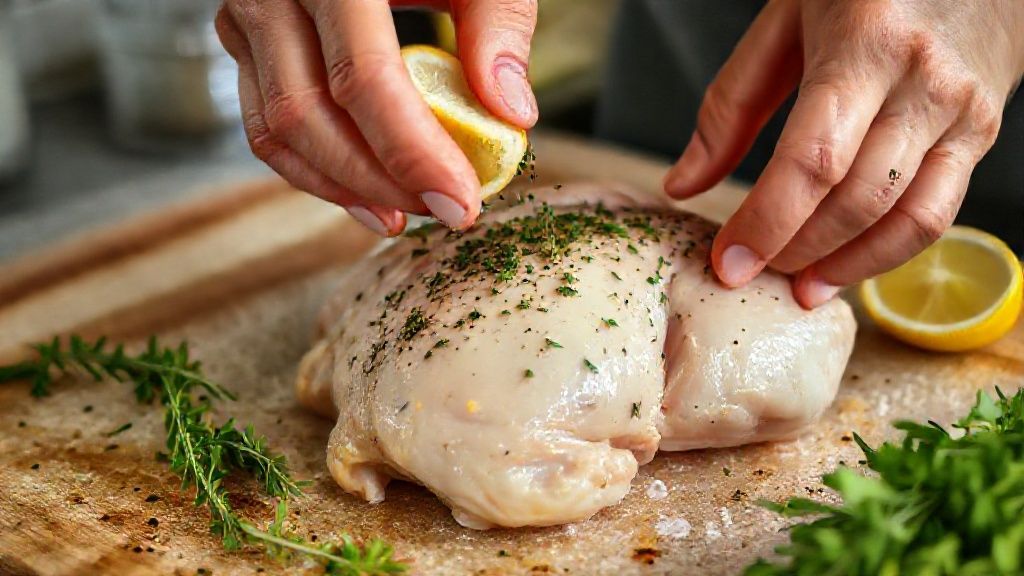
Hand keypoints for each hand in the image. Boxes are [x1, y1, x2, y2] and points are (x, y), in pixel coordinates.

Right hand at [215, 0, 537, 235]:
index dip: (413, 153)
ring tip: (405, 214)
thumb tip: (511, 115)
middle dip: (380, 182)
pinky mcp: (244, 40)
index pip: (364, 78)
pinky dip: (314, 170)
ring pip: (277, 130)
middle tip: (443, 212)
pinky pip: (265, 124)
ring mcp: (246, 15)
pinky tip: (365, 197)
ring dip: (344, 188)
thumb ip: (498, 24)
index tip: (461, 203)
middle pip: (309, 115)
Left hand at [664, 0, 1023, 307]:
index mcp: (864, 43)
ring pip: (907, 219)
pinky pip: (939, 213)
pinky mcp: (982, 133)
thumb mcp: (783, 22)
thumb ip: (729, 106)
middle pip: (857, 199)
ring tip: (800, 285)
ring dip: (846, 266)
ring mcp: (962, 110)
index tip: (728, 261)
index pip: (812, 159)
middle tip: (752, 272)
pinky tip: (847, 264)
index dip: (767, 222)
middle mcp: (922, 80)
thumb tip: (683, 184)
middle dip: (797, 250)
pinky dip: (889, 252)